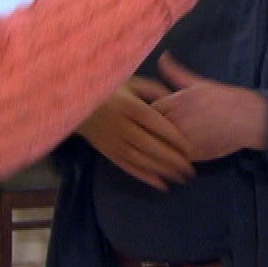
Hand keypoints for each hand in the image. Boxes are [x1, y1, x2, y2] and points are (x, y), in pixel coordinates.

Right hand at [76, 78, 194, 190]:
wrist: (77, 102)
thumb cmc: (110, 90)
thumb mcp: (131, 82)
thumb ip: (154, 90)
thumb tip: (174, 100)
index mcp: (129, 106)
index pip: (155, 123)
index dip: (173, 136)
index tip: (189, 147)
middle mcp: (121, 126)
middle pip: (149, 145)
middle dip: (171, 160)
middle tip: (190, 170)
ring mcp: (113, 141)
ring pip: (140, 160)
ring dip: (161, 171)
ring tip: (180, 178)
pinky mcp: (108, 152)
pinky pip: (128, 167)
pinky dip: (145, 177)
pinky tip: (161, 184)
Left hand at [152, 54, 267, 161]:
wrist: (247, 118)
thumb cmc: (222, 98)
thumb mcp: (198, 82)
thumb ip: (175, 72)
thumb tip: (162, 56)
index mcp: (174, 102)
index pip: (146, 111)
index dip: (146, 115)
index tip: (150, 118)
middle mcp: (175, 120)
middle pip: (150, 130)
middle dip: (150, 132)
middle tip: (153, 133)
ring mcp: (183, 139)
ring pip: (160, 146)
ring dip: (158, 147)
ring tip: (163, 146)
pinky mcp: (193, 154)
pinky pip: (174, 160)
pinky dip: (171, 159)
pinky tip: (174, 156)